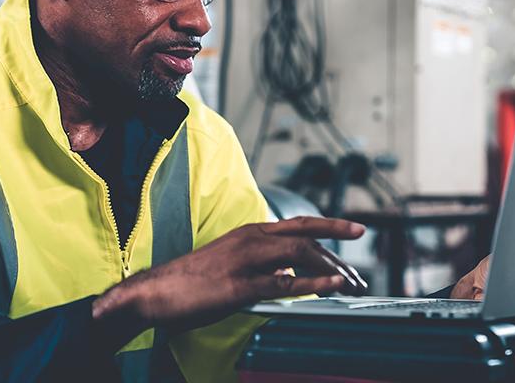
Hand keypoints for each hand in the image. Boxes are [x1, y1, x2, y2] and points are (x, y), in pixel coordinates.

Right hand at [92, 216, 366, 334]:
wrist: (155, 292)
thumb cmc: (191, 280)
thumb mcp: (231, 262)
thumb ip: (261, 263)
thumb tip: (288, 274)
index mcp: (249, 232)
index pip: (298, 223)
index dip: (329, 225)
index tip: (355, 230)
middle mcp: (251, 239)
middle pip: (306, 235)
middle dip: (338, 248)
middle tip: (359, 268)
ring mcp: (246, 261)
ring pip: (300, 254)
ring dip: (331, 269)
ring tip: (350, 283)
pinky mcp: (239, 286)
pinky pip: (284, 283)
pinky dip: (313, 284)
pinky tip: (331, 287)